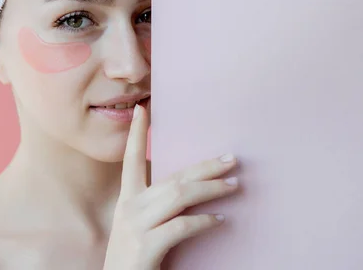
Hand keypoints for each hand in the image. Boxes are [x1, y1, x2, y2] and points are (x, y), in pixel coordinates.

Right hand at [103, 104, 238, 269]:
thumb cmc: (133, 257)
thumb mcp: (139, 226)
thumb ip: (157, 206)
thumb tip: (189, 186)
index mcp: (127, 200)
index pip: (130, 159)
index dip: (136, 133)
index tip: (143, 108)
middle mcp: (130, 208)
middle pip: (174, 177)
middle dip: (205, 166)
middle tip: (232, 158)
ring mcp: (136, 227)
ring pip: (180, 195)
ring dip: (211, 189)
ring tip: (235, 186)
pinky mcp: (145, 247)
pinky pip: (181, 226)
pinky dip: (204, 222)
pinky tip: (219, 221)